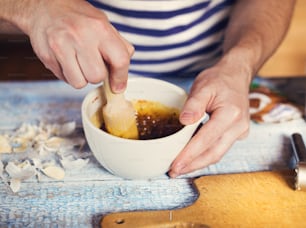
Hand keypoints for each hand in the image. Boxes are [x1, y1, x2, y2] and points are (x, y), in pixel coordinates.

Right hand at [23, 0, 133, 89]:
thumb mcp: (103, 23)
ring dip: (82, 77)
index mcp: (100, 28)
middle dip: (97, 75)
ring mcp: (61, 46)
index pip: (120, 60)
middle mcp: (81, 36)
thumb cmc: (77, 17)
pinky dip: (69, 75)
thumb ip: (119, 46)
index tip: (118, 86)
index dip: (121, 77)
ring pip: (80, 83)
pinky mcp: (47, 56)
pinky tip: (67, 61)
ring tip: (79, 62)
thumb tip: (123, 72)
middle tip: (92, 64)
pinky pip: (65, 80)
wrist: (44, 7)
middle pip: (97, 76)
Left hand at [169, 60, 250, 176]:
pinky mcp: (236, 134)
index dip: (190, 154)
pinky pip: (219, 148)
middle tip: (174, 172)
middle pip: (214, 154)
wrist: (236, 76)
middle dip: (193, 165)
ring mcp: (240, 132)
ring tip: (180, 167)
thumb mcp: (203, 86)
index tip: (175, 164)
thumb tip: (184, 122)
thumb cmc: (219, 80)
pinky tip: (191, 157)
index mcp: (231, 114)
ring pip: (217, 154)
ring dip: (198, 163)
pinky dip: (204, 155)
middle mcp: (239, 127)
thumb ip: (194, 104)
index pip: (207, 140)